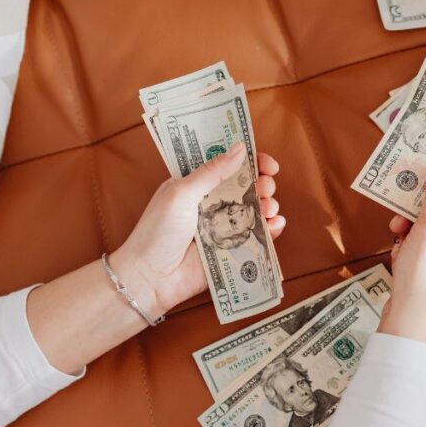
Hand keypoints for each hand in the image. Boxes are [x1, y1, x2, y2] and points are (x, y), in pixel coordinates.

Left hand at [110, 142, 284, 317]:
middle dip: (263, 183)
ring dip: (269, 205)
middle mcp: (213, 203)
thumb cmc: (157, 232)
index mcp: (198, 185)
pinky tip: (274, 225)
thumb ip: (211, 172)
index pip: (228, 165)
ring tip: (268, 208)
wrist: (150, 278)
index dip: (251, 161)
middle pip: (248, 186)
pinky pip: (258, 237)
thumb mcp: (181, 193)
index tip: (268, 164)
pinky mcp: (232, 249)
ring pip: (256, 210)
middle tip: (265, 187)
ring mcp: (225, 227)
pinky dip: (272, 230)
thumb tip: (240, 148)